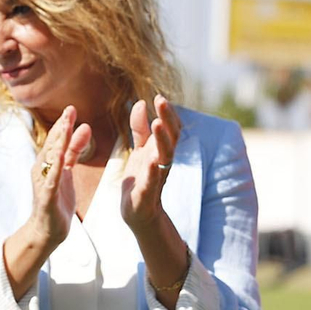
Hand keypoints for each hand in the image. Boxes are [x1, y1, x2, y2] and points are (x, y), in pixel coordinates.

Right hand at [2, 106, 91, 296]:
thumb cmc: (57, 201)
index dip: (64, 124)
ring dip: (58, 142)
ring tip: (66, 127)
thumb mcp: (67, 172)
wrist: (47, 231)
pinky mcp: (46, 198)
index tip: (71, 109)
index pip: (57, 140)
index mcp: (48, 163)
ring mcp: (43, 183)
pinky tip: (61, 158)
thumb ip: (73, 151)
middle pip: (53, 145)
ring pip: (51, 159)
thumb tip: (84, 128)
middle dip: (61, 127)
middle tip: (70, 110)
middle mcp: (42, 170)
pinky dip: (56, 168)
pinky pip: (51, 181)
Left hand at [120, 95, 180, 232]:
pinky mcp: (147, 193)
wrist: (138, 212)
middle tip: (162, 100)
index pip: (170, 128)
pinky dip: (153, 171)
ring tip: (157, 124)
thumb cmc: (141, 178)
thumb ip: (139, 128)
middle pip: (171, 137)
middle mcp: (163, 161)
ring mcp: (157, 176)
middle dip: (167, 118)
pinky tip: (151, 161)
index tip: (159, 96)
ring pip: (165, 156)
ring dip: (162, 140)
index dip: (167, 113)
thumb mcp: (139, 150)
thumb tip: (140, 102)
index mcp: (161, 150)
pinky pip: (152, 181)